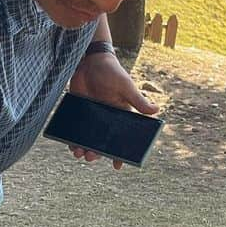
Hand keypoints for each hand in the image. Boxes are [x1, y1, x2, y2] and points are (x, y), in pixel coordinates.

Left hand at [67, 51, 158, 168]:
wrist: (88, 60)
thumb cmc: (111, 71)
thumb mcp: (125, 86)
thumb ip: (137, 100)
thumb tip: (156, 111)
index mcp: (120, 114)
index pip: (122, 138)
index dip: (120, 153)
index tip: (118, 166)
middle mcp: (106, 119)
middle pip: (102, 142)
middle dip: (97, 153)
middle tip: (91, 157)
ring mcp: (91, 117)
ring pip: (87, 139)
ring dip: (83, 149)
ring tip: (78, 153)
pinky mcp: (78, 112)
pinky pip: (75, 130)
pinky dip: (72, 139)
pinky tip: (69, 144)